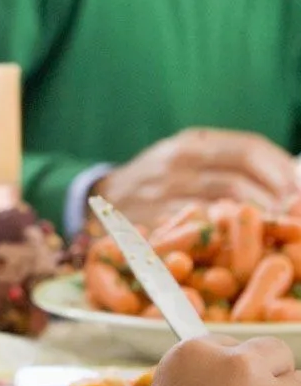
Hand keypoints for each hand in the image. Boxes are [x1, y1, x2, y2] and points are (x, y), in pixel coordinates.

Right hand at [94, 128, 297, 227]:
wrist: (104, 198)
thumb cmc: (162, 182)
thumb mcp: (191, 160)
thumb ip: (231, 165)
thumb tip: (294, 182)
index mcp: (192, 141)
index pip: (249, 147)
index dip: (283, 169)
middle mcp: (177, 160)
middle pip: (241, 175)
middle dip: (280, 197)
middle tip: (299, 216)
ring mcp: (162, 189)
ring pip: (226, 201)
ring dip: (260, 219)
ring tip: (280, 232)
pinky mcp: (152, 218)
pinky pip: (200, 226)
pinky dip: (228, 235)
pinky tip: (243, 245)